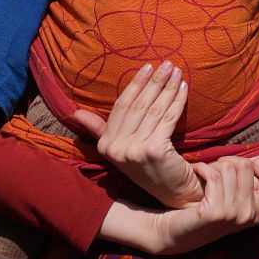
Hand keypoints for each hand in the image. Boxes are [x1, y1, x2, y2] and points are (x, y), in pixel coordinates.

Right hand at [73, 61, 202, 207]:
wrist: (175, 194)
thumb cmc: (151, 168)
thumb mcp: (122, 149)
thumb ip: (101, 130)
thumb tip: (75, 113)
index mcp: (105, 145)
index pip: (121, 107)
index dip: (135, 85)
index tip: (148, 67)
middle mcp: (116, 148)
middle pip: (138, 105)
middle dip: (155, 82)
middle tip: (167, 64)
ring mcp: (134, 151)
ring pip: (154, 110)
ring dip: (168, 87)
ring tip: (177, 72)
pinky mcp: (154, 151)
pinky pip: (168, 118)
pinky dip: (178, 101)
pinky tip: (184, 89)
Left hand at [153, 156, 258, 253]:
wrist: (174, 232)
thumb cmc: (203, 210)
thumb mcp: (231, 201)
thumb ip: (244, 186)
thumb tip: (251, 159)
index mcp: (258, 213)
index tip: (240, 165)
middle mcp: (250, 215)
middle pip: (246, 166)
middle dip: (228, 160)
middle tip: (215, 167)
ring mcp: (233, 215)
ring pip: (228, 168)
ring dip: (212, 164)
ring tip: (203, 171)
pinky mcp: (215, 212)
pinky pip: (213, 175)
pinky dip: (202, 168)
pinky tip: (195, 171)